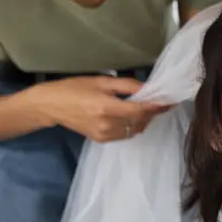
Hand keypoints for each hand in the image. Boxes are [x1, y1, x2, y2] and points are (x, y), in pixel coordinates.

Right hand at [33, 76, 170, 141]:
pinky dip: (133, 126)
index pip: (140, 110)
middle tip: (160, 102)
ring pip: (134, 130)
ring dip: (144, 120)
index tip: (170, 102)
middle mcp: (107, 125)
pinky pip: (125, 135)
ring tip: (147, 108)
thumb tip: (148, 88)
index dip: (157, 106)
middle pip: (140, 121)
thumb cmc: (74, 88)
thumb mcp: (101, 81)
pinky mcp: (101, 140)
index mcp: (106, 108)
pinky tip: (132, 116)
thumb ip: (126, 85)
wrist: (51, 105)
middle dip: (153, 112)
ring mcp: (104, 135)